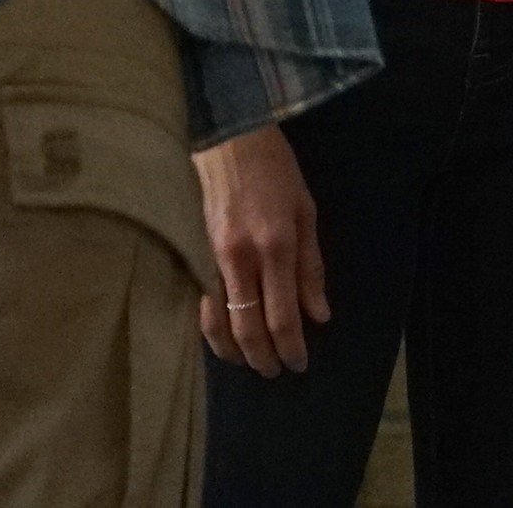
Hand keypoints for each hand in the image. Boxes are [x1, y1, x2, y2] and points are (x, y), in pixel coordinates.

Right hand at [194, 125, 325, 375]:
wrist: (227, 140)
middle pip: (248, 328)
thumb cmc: (276, 170)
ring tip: (249, 363)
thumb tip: (320, 315)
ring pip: (217, 324)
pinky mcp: (192, 255)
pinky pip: (201, 306)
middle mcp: (241, 258)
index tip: (300, 365)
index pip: (283, 315)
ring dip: (234, 352)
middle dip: (263, 358)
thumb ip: (311, 267)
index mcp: (276, 246)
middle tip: (275, 372)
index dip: (291, 347)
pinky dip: (212, 330)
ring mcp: (210, 258)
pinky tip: (223, 339)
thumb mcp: (306, 212)